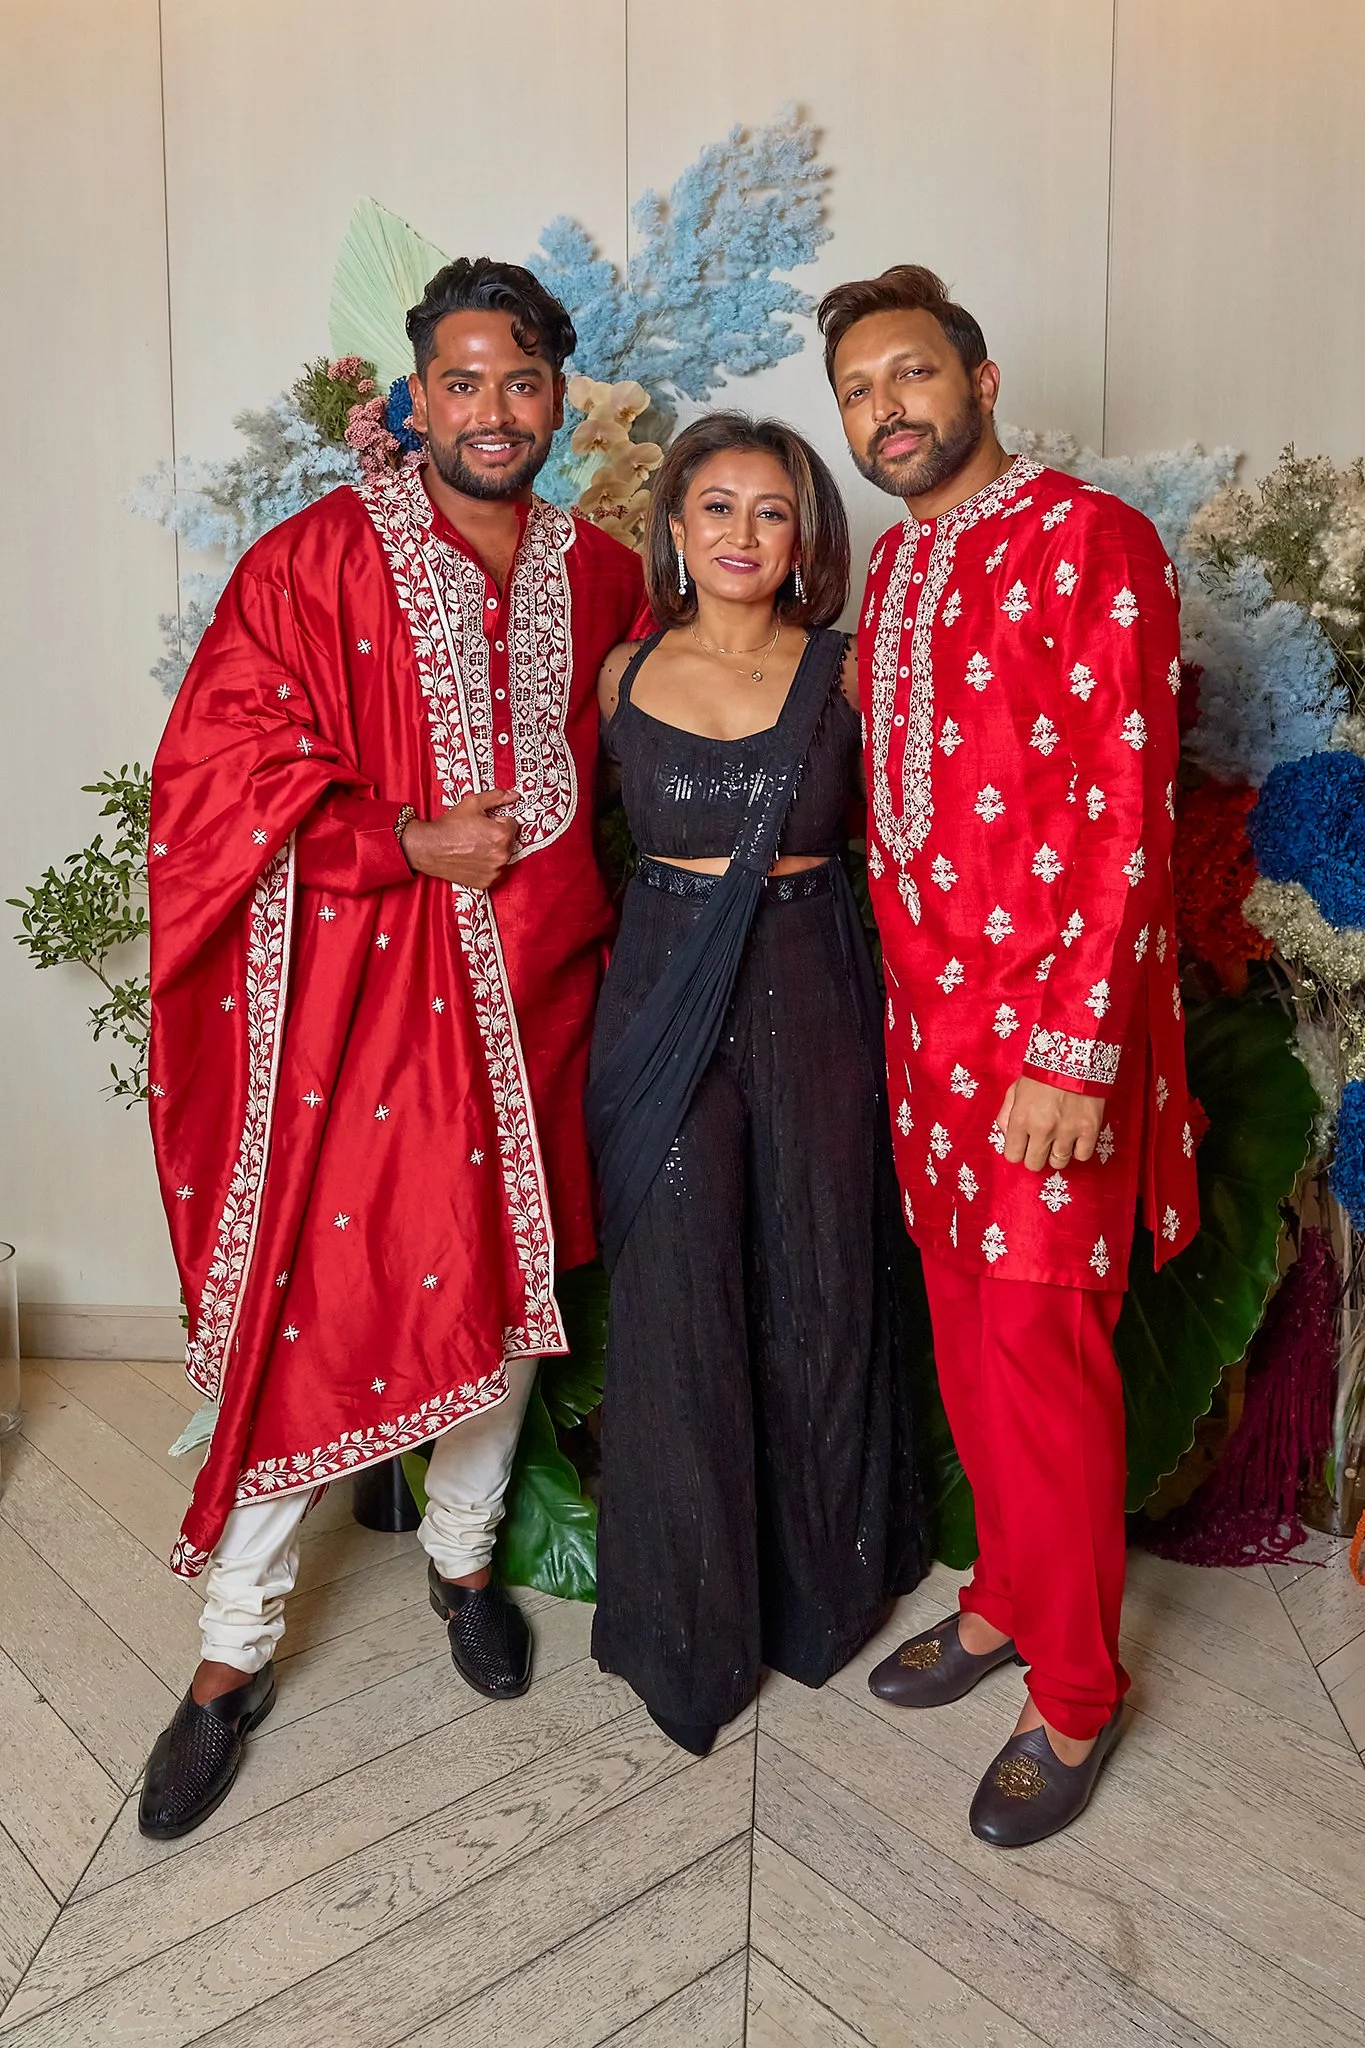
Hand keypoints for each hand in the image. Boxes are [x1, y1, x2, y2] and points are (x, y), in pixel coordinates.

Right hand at [400, 789, 518, 889]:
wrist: (430, 847)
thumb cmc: (449, 827)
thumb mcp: (473, 803)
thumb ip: (496, 797)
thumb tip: (513, 795)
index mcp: (502, 835)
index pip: (513, 824)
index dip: (498, 821)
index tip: (486, 823)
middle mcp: (502, 855)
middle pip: (509, 841)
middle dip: (498, 836)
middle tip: (478, 834)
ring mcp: (494, 871)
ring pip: (502, 857)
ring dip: (493, 851)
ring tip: (474, 846)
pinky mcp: (486, 882)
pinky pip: (494, 872)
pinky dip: (487, 866)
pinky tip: (473, 858)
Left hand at [997, 1076, 1104, 1173]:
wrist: (1075, 1056)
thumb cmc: (1043, 1071)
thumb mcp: (1015, 1089)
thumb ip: (1006, 1115)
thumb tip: (1007, 1136)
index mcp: (1021, 1120)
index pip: (1012, 1156)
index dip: (1018, 1151)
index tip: (1023, 1145)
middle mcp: (1042, 1130)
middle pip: (1034, 1164)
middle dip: (1035, 1155)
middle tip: (1041, 1143)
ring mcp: (1067, 1132)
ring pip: (1058, 1162)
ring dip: (1057, 1153)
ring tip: (1059, 1138)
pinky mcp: (1089, 1130)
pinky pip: (1082, 1156)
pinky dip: (1078, 1149)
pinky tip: (1076, 1138)